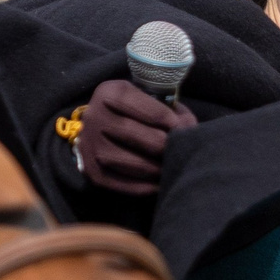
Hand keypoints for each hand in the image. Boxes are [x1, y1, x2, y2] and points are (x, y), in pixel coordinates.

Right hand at [79, 78, 197, 194]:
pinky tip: (158, 184)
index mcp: (110, 93)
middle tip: (179, 151)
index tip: (184, 130)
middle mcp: (95, 117)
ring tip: (171, 168)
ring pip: (131, 162)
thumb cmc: (134, 110)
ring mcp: (90, 145)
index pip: (149, 111)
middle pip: (139, 137)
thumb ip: (171, 110)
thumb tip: (189, 130)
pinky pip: (121, 183)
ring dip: (156, 169)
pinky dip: (144, 187)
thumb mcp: (148, 99)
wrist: (99, 125)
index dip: (172, 122)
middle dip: (164, 146)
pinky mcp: (91, 170)